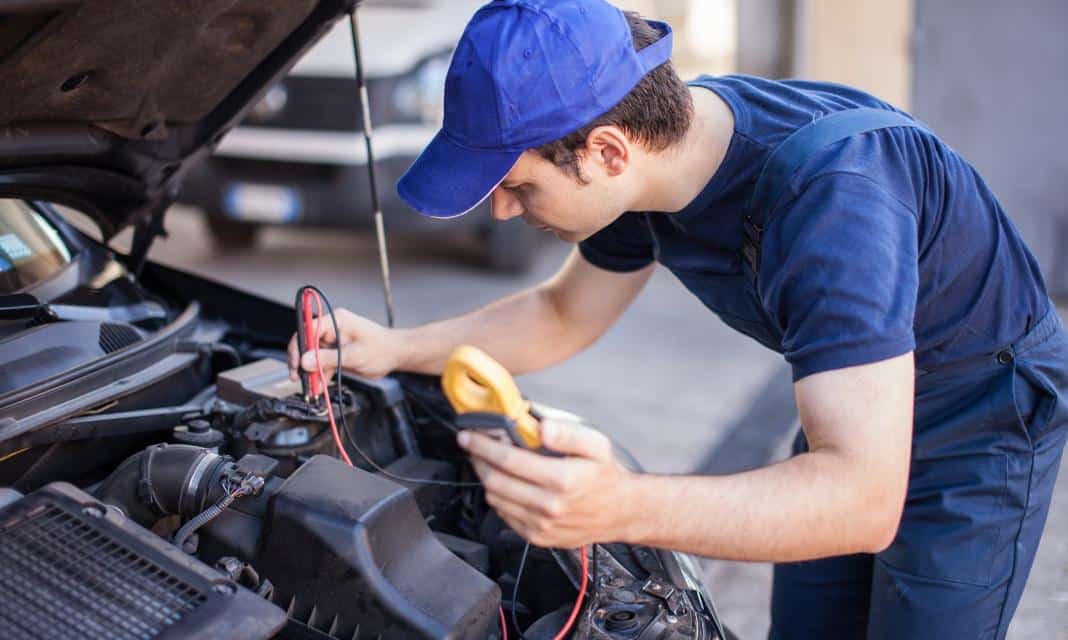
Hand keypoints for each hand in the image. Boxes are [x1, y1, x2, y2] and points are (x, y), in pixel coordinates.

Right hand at [287, 308, 404, 379]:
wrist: (395, 355)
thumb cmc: (382, 348)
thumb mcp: (354, 355)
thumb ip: (329, 358)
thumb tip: (305, 361)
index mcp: (336, 320)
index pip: (308, 329)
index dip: (299, 346)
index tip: (297, 363)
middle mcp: (332, 328)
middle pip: (307, 343)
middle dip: (301, 362)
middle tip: (298, 378)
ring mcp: (333, 341)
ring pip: (312, 356)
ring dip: (310, 372)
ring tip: (311, 387)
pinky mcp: (335, 353)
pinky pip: (321, 364)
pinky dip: (319, 375)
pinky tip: (318, 386)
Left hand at [457, 419, 636, 547]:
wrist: (621, 512)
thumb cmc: (606, 475)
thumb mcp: (596, 445)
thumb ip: (567, 433)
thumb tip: (541, 426)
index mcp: (562, 479)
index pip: (509, 460)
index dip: (483, 446)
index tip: (468, 435)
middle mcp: (549, 505)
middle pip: (496, 481)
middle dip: (478, 460)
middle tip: (472, 446)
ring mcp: (541, 525)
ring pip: (496, 499)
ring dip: (485, 478)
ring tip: (487, 462)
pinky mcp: (537, 537)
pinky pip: (504, 516)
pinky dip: (498, 497)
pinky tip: (505, 483)